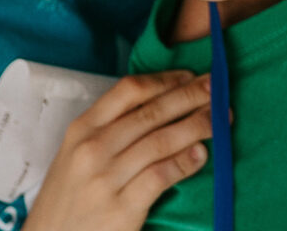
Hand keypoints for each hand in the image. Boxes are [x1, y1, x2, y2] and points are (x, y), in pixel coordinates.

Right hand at [23, 71, 211, 230]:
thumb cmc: (67, 196)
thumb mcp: (74, 154)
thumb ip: (106, 131)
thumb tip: (154, 110)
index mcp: (81, 128)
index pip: (127, 91)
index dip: (163, 80)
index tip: (189, 77)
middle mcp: (92, 148)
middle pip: (150, 113)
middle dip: (188, 97)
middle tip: (215, 88)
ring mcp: (106, 178)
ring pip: (160, 142)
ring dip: (195, 127)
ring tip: (220, 119)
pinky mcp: (122, 209)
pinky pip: (160, 177)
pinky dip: (185, 163)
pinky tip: (202, 155)